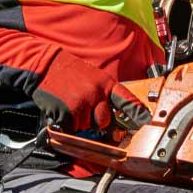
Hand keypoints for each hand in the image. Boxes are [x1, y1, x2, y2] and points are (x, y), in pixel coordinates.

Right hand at [32, 50, 151, 131]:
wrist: (47, 64)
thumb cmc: (71, 72)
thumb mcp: (95, 77)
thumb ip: (105, 94)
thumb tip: (111, 117)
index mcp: (106, 83)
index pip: (126, 100)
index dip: (137, 112)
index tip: (145, 120)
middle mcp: (97, 93)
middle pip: (104, 121)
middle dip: (95, 120)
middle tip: (84, 109)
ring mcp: (82, 102)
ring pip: (86, 126)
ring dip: (79, 121)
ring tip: (71, 103)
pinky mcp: (67, 111)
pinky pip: (71, 127)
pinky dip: (66, 123)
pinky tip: (63, 108)